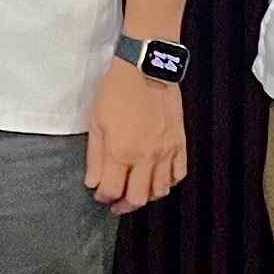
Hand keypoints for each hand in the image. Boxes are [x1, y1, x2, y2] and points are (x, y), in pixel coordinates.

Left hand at [86, 58, 187, 212]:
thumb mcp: (96, 121)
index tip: (99, 194)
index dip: (103, 197)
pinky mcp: (180, 143)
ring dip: (146, 197)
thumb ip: (95, 157)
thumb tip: (93, 183)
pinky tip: (157, 179)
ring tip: (135, 191)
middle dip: (123, 205)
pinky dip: (168, 183)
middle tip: (116, 204)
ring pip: (160, 191)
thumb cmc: (116, 91)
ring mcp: (166, 152)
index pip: (112, 191)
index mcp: (121, 152)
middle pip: (138, 198)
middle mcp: (146, 157)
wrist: (146, 68)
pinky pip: (178, 175)